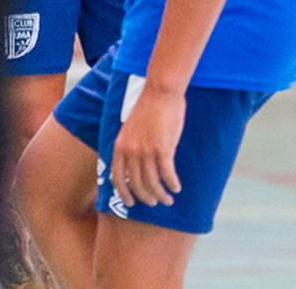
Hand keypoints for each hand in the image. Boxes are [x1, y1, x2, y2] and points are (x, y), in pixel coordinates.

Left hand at [110, 82, 184, 207]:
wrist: (160, 91)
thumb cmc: (149, 107)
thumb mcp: (130, 129)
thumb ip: (130, 146)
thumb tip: (137, 164)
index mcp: (120, 147)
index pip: (118, 179)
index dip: (125, 194)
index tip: (132, 204)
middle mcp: (130, 152)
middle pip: (137, 184)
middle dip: (146, 197)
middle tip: (154, 202)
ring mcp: (146, 151)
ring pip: (152, 182)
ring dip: (160, 194)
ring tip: (168, 199)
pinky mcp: (163, 148)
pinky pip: (167, 173)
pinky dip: (172, 183)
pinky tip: (177, 187)